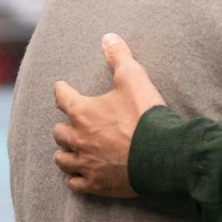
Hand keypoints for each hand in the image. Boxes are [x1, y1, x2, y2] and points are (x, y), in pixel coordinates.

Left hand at [53, 33, 163, 197]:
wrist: (162, 155)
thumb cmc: (146, 115)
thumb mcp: (134, 78)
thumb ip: (119, 56)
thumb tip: (108, 37)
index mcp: (82, 112)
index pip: (61, 96)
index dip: (62, 90)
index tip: (62, 88)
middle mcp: (78, 138)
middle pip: (59, 132)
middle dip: (65, 126)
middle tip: (73, 123)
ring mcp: (86, 163)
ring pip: (62, 159)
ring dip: (65, 153)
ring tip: (71, 150)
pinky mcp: (96, 184)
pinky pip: (75, 183)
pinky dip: (75, 178)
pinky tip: (79, 175)